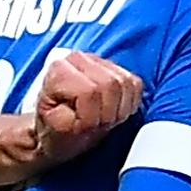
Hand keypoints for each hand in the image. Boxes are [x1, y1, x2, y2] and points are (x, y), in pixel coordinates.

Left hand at [27, 48, 142, 166]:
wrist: (57, 128)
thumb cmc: (56, 131)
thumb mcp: (54, 131)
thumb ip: (64, 120)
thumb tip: (81, 114)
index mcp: (58, 71)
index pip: (90, 91)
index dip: (92, 117)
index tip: (84, 127)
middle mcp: (78, 59)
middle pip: (112, 84)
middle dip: (109, 113)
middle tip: (98, 125)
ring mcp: (98, 60)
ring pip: (127, 83)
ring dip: (121, 109)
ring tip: (105, 118)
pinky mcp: (116, 68)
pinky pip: (136, 84)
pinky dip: (131, 103)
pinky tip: (115, 111)